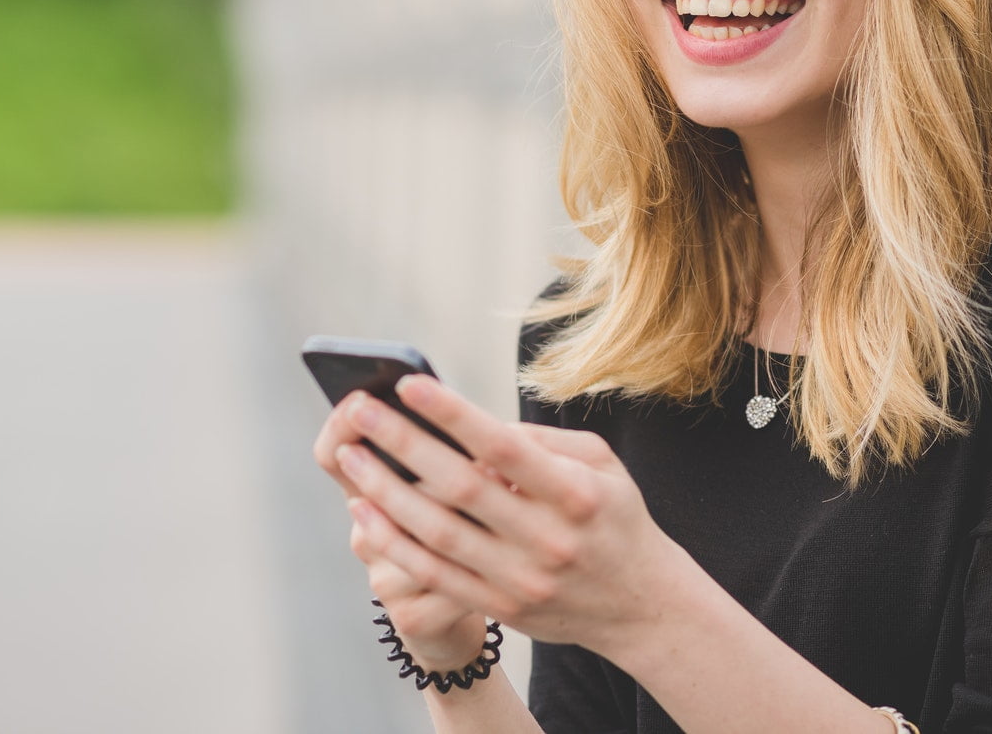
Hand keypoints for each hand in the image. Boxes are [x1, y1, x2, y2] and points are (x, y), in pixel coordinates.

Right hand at [312, 395, 489, 671]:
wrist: (477, 605)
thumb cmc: (467, 525)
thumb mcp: (451, 484)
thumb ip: (459, 451)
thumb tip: (488, 437)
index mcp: (368, 493)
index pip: (334, 455)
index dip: (340, 427)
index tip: (359, 399)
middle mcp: (364, 536)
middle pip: (375, 492)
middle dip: (415, 459)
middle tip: (454, 435)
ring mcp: (383, 580)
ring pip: (419, 537)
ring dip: (458, 506)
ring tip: (493, 477)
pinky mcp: (412, 616)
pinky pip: (450, 586)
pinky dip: (483, 560)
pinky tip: (510, 536)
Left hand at [325, 374, 696, 659]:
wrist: (640, 605)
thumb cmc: (615, 517)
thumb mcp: (603, 465)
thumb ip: (544, 441)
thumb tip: (478, 426)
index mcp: (575, 493)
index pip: (504, 448)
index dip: (453, 415)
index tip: (409, 385)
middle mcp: (547, 538)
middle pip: (461, 488)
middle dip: (404, 445)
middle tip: (358, 411)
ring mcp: (521, 578)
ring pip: (438, 534)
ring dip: (386, 493)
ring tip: (351, 456)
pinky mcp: (501, 607)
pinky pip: (435, 574)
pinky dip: (395, 543)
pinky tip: (365, 513)